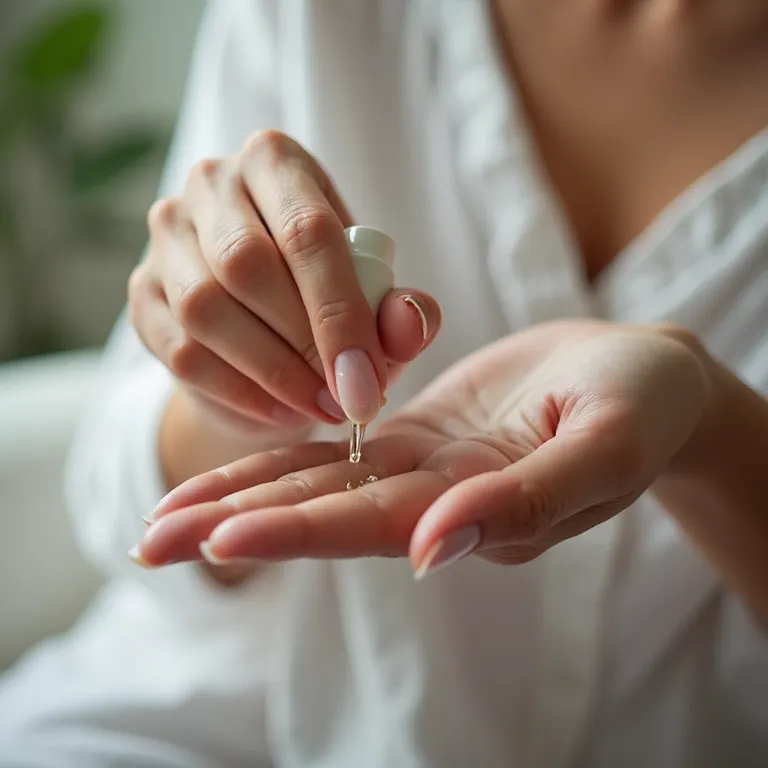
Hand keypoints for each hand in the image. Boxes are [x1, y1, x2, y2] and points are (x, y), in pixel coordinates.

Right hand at [128, 130, 438, 433]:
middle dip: (302, 345)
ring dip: (269, 372)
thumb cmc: (326, 296)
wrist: (262, 321)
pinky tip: (278, 409)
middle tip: (343, 396)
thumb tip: (409, 325)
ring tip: (318, 405)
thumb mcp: (375, 298)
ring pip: (205, 309)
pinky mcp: (142, 292)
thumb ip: (399, 309)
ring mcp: (166, 235)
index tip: (366, 380)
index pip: (309, 231)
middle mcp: (211, 183)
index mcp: (277, 161)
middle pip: (247, 264)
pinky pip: (180, 349)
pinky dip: (235, 390)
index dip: (340, 312)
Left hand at [133, 321, 709, 576]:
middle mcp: (439, 500)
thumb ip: (527, 500)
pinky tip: (232, 475)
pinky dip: (284, 458)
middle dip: (236, 526)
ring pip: (320, 485)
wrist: (645, 375)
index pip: (375, 526)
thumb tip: (436, 550)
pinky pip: (341, 447)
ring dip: (241, 499)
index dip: (300, 530)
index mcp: (481, 510)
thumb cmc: (641, 405)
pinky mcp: (419, 434)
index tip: (221, 539)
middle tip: (149, 541)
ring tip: (164, 515)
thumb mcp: (604, 447)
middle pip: (325, 515)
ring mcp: (424, 468)